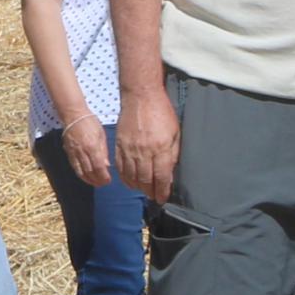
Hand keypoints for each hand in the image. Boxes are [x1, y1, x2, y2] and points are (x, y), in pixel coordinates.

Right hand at [63, 114, 116, 188]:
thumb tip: (106, 166)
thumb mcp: (101, 135)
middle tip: (103, 184)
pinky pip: (74, 167)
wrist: (73, 116)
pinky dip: (80, 175)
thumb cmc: (90, 123)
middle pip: (90, 172)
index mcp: (92, 146)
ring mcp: (74, 153)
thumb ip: (103, 151)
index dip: (103, 176)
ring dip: (88, 180)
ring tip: (95, 183)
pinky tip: (85, 177)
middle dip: (97, 180)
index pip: (99, 167)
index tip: (108, 180)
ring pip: (81, 172)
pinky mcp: (69, 153)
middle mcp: (82, 152)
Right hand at [114, 80, 178, 199]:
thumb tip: (169, 172)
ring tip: (142, 190)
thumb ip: (173, 154)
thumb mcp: (175, 132)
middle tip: (153, 196)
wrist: (141, 96)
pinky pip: (120, 166)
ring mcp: (130, 148)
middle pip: (145, 179)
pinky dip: (124, 177)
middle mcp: (144, 151)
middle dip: (150, 191)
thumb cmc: (161, 112)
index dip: (162, 191)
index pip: (161, 177)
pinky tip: (129, 181)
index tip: (162, 198)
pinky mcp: (119, 145)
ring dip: (137, 186)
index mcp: (161, 148)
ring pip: (132, 176)